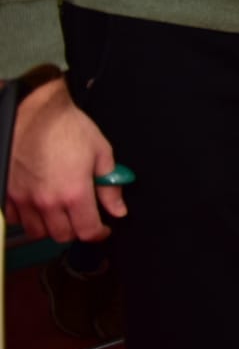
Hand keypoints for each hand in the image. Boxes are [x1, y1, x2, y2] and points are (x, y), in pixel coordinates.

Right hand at [5, 77, 125, 241]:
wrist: (36, 113)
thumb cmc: (69, 128)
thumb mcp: (101, 153)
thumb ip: (110, 186)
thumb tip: (118, 210)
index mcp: (74, 193)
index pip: (87, 231)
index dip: (98, 233)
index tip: (102, 228)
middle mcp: (47, 201)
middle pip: (61, 235)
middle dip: (76, 230)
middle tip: (82, 216)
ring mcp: (23, 198)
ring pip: (37, 231)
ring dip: (51, 226)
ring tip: (60, 211)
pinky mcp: (7, 192)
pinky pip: (16, 219)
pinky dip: (27, 218)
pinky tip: (38, 205)